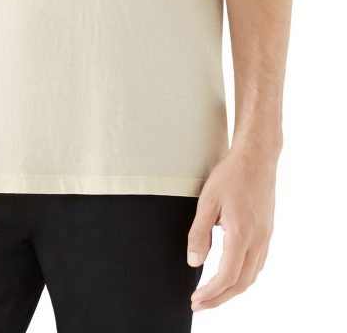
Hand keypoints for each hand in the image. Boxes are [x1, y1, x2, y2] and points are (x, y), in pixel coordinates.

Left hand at [187, 144, 277, 311]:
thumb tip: (194, 262)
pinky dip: (244, 277)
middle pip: (241, 283)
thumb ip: (199, 233)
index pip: (227, 276)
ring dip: (232, 290)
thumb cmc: (231, 175)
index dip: (211, 292)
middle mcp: (257, 240)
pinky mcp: (267, 232)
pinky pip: (258, 264)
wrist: (257, 158)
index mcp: (242, 234)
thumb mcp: (207, 201)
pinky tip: (232, 275)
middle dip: (220, 298)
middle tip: (200, 304)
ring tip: (213, 294)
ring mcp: (265, 237)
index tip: (196, 299)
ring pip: (252, 276)